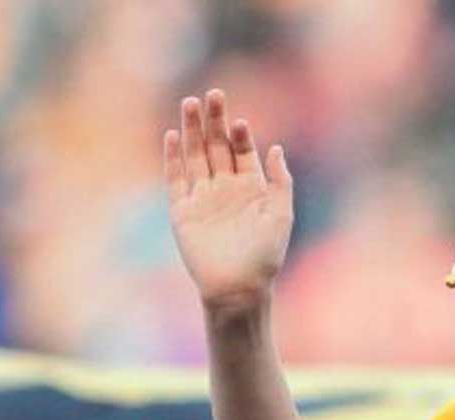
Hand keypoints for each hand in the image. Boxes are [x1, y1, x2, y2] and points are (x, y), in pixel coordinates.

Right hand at [165, 89, 293, 312]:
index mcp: (251, 188)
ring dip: (192, 130)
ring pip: (195, 155)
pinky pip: (175, 178)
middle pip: (217, 146)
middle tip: (213, 95)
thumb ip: (280, 181)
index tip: (240, 122)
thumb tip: (277, 148)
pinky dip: (173, 157)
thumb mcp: (281, 215)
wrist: (237, 288)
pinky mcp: (183, 211)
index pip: (242, 151)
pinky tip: (173, 135)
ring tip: (190, 104)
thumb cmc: (264, 256)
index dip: (240, 135)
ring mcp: (203, 198)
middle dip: (215, 120)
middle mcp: (225, 189)